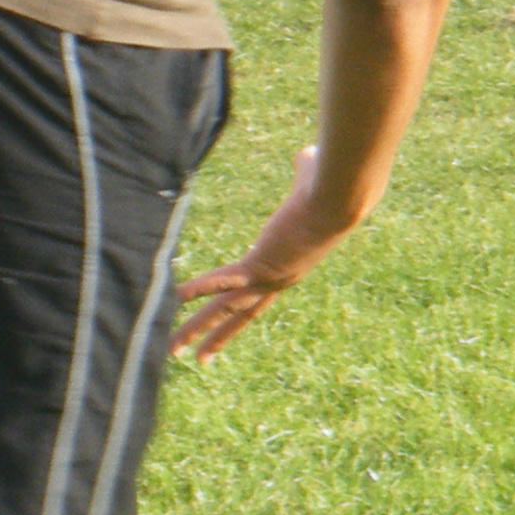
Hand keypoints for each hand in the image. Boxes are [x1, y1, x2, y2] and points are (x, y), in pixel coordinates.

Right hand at [170, 147, 354, 362]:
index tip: (225, 325)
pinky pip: (222, 281)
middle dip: (216, 339)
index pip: (257, 296)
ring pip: (225, 311)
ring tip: (174, 349)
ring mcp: (267, 277)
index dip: (238, 311)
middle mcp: (277, 282)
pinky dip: (199, 288)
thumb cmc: (331, 191)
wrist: (340, 200)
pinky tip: (177, 298)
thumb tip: (309, 153)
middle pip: (239, 317)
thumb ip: (306, 172)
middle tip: (198, 361)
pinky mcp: (259, 265)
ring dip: (197, 330)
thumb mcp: (312, 185)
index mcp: (287, 268)